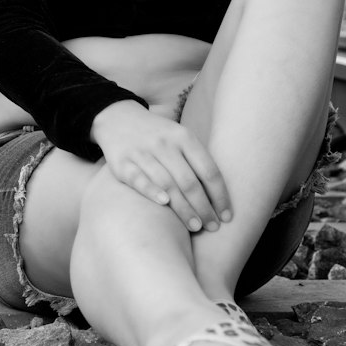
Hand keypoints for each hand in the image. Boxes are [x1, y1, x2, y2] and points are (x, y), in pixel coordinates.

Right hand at [90, 101, 231, 232]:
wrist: (118, 118)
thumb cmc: (158, 136)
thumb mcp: (180, 137)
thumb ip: (196, 160)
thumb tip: (218, 197)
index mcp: (184, 137)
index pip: (208, 170)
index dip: (220, 196)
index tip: (226, 216)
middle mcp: (165, 144)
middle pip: (189, 181)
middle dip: (204, 208)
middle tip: (212, 227)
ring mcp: (142, 153)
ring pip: (167, 184)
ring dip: (183, 208)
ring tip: (195, 227)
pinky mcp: (122, 163)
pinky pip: (139, 180)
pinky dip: (152, 192)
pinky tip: (164, 205)